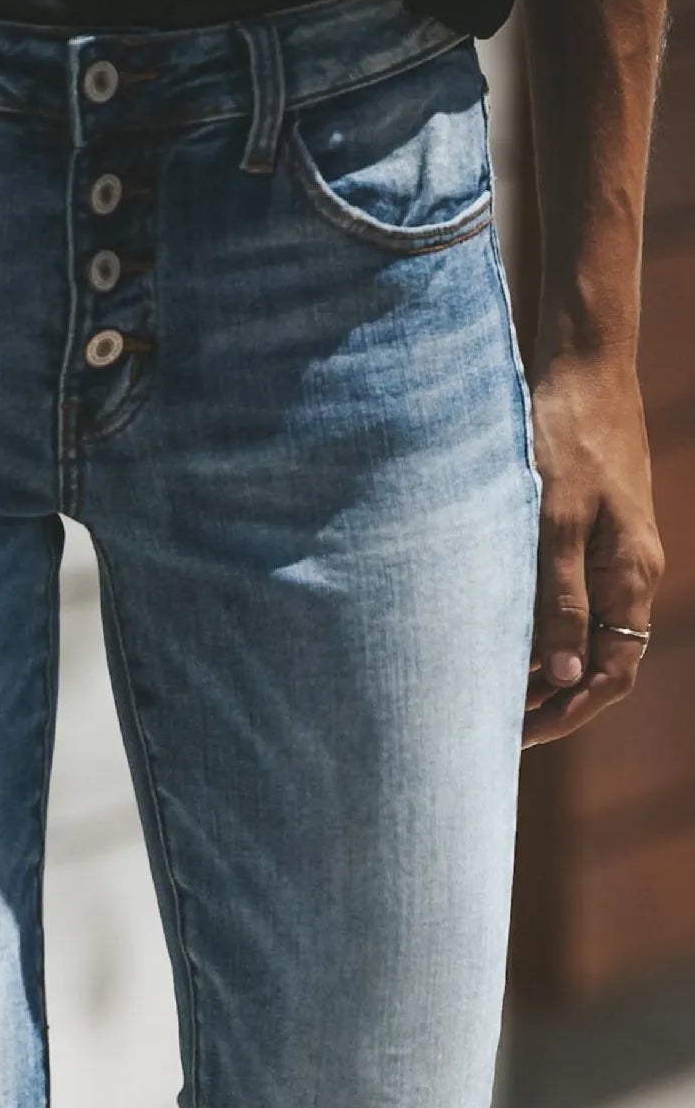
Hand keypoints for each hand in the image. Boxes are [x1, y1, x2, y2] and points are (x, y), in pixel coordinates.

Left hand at [524, 349, 663, 746]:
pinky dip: (532, 630)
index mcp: (629, 578)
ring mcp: (608, 558)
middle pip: (594, 666)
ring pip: (578, 637)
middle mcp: (626, 576)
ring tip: (479, 696)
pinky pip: (565, 604)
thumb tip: (564, 678)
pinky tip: (487, 641)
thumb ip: (559, 600)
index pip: (610, 676)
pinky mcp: (586, 539)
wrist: (583, 368)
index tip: (514, 739)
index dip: (566, 715)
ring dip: (536, 671)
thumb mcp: (556, 521)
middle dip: (547, 704)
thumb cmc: (565, 435)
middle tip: (487, 732)